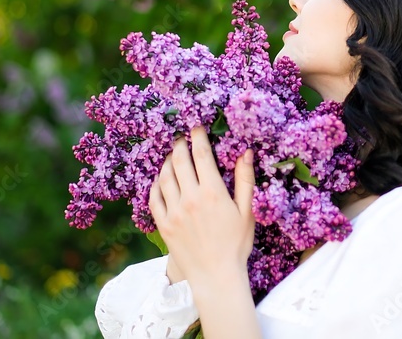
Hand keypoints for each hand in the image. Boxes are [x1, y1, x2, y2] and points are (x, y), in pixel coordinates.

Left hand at [149, 126, 255, 287]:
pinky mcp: (163, 225)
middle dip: (179, 145)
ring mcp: (174, 211)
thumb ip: (245, 180)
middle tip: (181, 138)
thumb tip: (245, 153)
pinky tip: (161, 180)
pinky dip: (156, 184)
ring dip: (167, 162)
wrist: (216, 276)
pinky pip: (154, 198)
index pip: (201, 154)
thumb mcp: (247, 211)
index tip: (196, 127)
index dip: (198, 137)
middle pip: (179, 161)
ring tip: (172, 156)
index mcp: (212, 192)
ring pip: (164, 177)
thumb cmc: (236, 244)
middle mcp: (190, 198)